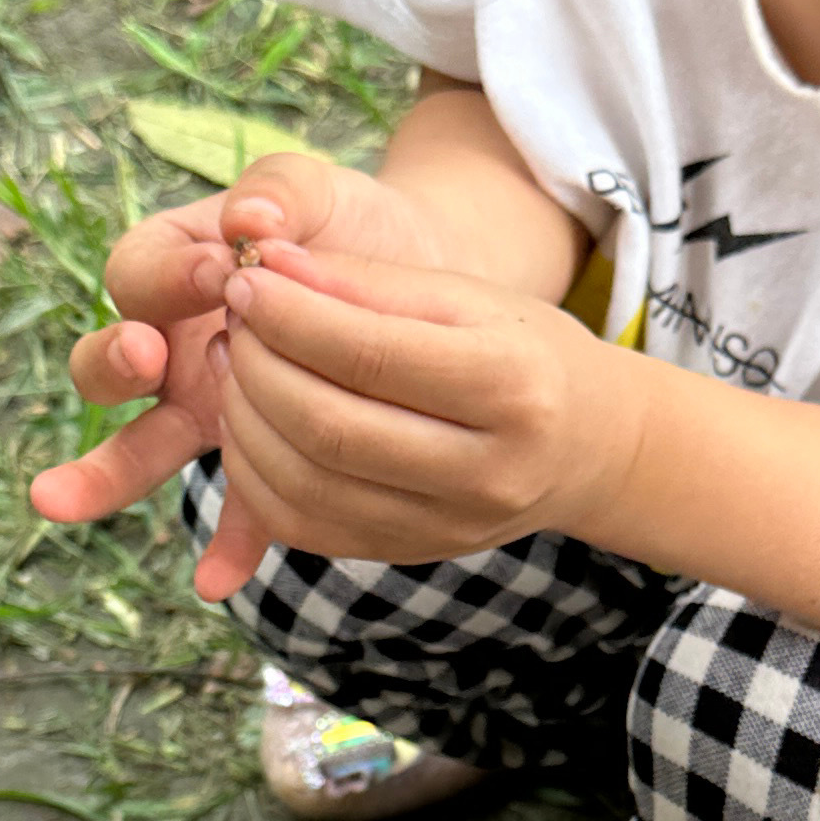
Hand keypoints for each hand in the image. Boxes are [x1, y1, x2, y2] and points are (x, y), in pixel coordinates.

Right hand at [29, 153, 459, 600]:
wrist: (413, 284)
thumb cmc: (348, 228)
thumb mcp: (320, 190)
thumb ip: (281, 190)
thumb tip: (250, 218)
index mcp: (175, 269)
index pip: (138, 271)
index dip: (170, 273)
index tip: (223, 267)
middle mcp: (172, 346)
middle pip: (106, 364)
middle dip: (112, 363)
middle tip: (146, 356)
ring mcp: (205, 412)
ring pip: (139, 448)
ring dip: (104, 473)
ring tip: (59, 501)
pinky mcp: (257, 460)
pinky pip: (235, 510)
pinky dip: (225, 547)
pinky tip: (217, 581)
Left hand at [209, 239, 637, 568]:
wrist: (584, 445)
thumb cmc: (520, 352)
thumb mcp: (465, 297)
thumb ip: (366, 282)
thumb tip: (266, 266)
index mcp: (509, 385)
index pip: (370, 354)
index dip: (290, 316)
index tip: (246, 282)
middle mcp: (484, 471)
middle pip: (330, 426)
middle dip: (259, 367)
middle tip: (235, 324)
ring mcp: (446, 527)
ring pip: (305, 485)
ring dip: (245, 421)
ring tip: (236, 366)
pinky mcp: (407, 553)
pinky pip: (302, 526)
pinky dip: (254, 475)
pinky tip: (250, 423)